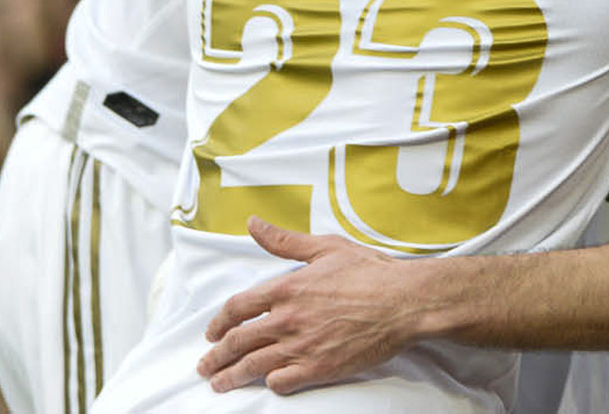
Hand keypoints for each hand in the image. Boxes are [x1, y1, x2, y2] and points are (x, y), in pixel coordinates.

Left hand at [197, 218, 424, 394]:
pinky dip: (270, 383)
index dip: (219, 322)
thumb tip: (254, 224)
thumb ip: (284, 241)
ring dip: (231, 376)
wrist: (403, 302)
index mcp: (286, 288)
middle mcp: (287, 318)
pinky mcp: (319, 368)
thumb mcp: (325, 247)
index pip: (238, 307)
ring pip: (254, 365)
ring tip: (219, 383)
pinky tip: (268, 382)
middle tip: (205, 366)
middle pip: (238, 341)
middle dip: (216, 356)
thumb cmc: (370, 272)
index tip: (212, 332)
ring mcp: (302, 346)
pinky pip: (282, 381)